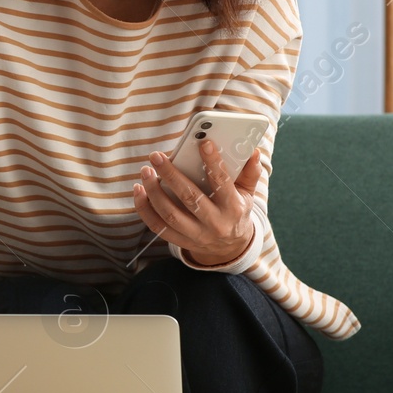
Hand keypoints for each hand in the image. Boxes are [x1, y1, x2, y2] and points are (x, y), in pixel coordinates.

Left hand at [132, 139, 259, 267]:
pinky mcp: (180, 241)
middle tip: (156, 156)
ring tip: (145, 171)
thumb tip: (253, 150)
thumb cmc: (235, 212)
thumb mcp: (247, 194)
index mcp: (233, 208)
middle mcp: (214, 224)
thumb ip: (249, 173)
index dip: (213, 163)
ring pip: (170, 214)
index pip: (222, 183)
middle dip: (171, 175)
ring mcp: (196, 235)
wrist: (230, 249)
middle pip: (190, 198)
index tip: (203, 143)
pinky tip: (138, 190)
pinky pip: (157, 226)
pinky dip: (144, 208)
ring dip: (154, 191)